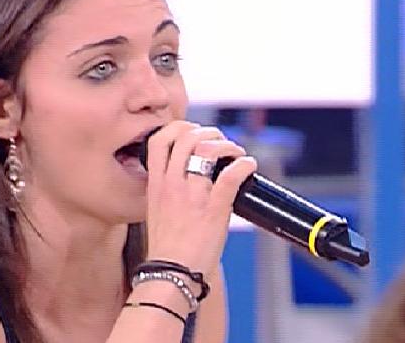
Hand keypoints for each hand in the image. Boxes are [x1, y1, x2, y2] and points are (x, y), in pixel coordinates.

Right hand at [143, 121, 256, 275]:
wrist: (172, 275)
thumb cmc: (168, 250)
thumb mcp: (156, 212)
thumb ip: (167, 191)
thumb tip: (187, 178)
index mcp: (156, 185)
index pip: (158, 140)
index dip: (178, 128)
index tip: (193, 132)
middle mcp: (171, 185)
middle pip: (185, 137)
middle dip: (207, 132)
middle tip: (220, 141)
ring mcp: (192, 195)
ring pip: (207, 150)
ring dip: (227, 145)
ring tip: (236, 152)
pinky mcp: (214, 208)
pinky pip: (230, 175)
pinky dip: (244, 165)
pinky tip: (249, 166)